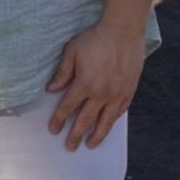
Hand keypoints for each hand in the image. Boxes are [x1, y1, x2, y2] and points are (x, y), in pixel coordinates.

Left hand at [46, 20, 145, 150]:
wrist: (123, 33)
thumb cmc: (94, 39)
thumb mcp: (71, 52)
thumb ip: (62, 73)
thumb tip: (51, 89)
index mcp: (85, 84)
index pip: (68, 107)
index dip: (59, 120)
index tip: (53, 130)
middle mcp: (101, 94)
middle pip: (86, 120)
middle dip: (76, 135)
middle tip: (70, 146)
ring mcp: (117, 94)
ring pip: (106, 121)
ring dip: (97, 135)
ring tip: (90, 145)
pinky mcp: (129, 91)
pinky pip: (120, 111)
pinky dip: (113, 121)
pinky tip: (108, 126)